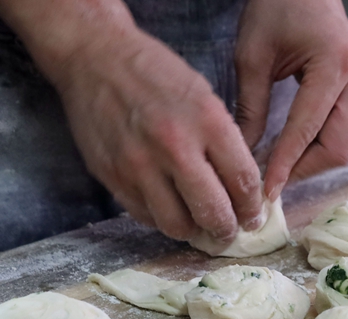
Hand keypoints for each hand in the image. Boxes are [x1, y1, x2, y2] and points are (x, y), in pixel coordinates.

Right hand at [0, 0, 261, 242]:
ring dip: (193, 232)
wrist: (94, 56)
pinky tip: (169, 209)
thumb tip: (241, 188)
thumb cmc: (156, 73)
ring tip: (198, 225)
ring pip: (176, 224)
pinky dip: (161, 219)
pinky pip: (145, 215)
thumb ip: (223, 141)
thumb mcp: (203, 95)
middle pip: (212, 212)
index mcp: (207, 120)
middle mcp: (175, 146)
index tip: (253, 218)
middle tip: (229, 231)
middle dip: (226, 230)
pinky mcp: (113, 176)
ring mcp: (140, 165)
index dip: (251, 209)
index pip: (242, 182)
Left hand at [235, 0, 347, 199]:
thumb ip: (250, 108)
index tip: (266, 190)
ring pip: (346, 143)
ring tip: (281, 167)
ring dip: (313, 160)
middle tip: (272, 180)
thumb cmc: (275, 7)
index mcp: (334, 64)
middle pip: (340, 147)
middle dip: (305, 169)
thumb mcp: (252, 56)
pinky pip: (346, 129)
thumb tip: (244, 156)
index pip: (307, 129)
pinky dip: (320, 144)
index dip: (286, 164)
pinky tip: (295, 149)